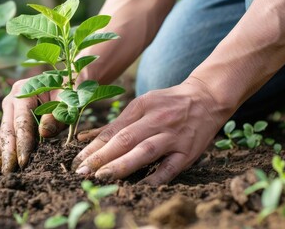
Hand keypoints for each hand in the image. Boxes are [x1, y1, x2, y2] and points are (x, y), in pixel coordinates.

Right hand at [0, 79, 64, 172]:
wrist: (65, 81)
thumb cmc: (68, 91)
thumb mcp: (68, 99)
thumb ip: (58, 115)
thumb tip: (44, 133)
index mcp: (24, 92)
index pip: (22, 122)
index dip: (22, 143)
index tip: (24, 162)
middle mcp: (11, 100)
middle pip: (8, 130)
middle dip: (8, 153)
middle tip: (8, 174)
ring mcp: (8, 109)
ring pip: (3, 135)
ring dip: (2, 154)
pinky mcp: (9, 118)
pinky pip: (3, 136)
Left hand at [72, 78, 230, 184]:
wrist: (207, 98)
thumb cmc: (167, 103)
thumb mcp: (141, 104)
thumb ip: (115, 123)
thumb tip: (84, 138)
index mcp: (142, 107)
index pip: (114, 130)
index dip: (94, 147)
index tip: (78, 161)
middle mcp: (156, 120)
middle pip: (126, 140)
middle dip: (102, 157)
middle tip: (82, 172)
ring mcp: (173, 136)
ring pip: (145, 151)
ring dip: (123, 165)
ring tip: (102, 176)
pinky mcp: (188, 151)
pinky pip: (171, 167)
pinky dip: (156, 178)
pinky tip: (140, 187)